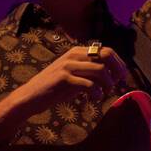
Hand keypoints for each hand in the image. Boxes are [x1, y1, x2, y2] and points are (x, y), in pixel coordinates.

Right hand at [0, 45, 129, 143]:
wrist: (30, 97)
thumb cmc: (54, 88)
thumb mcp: (73, 74)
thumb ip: (89, 71)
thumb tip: (113, 75)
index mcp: (77, 51)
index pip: (107, 50)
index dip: (118, 64)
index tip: (119, 78)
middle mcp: (73, 55)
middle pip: (107, 55)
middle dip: (117, 70)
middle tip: (115, 85)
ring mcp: (68, 66)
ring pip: (101, 70)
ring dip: (107, 84)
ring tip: (103, 93)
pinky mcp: (64, 79)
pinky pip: (90, 84)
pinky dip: (96, 93)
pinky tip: (94, 99)